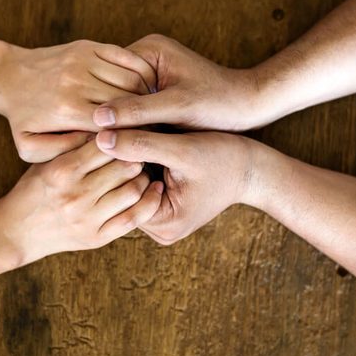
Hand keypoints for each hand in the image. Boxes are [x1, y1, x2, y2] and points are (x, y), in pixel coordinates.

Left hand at [0, 40, 156, 161]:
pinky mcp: (89, 46)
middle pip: (130, 102)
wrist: (8, 76)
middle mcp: (76, 82)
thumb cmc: (23, 118)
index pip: (115, 127)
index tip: (144, 147)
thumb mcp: (31, 148)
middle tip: (156, 129)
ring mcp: (83, 60)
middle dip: (146, 118)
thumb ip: (64, 154)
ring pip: (133, 79)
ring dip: (148, 95)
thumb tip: (98, 147)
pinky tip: (146, 89)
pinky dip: (144, 73)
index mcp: (67, 110)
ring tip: (152, 111)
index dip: (134, 138)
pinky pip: (129, 58)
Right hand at [0, 137, 163, 264]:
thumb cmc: (34, 188)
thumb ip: (74, 143)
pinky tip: (155, 190)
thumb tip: (110, 123)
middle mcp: (75, 194)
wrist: (17, 231)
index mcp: (62, 170)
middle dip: (137, 154)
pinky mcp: (96, 237)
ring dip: (145, 177)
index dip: (122, 135)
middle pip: (124, 166)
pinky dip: (150, 202)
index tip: (129, 130)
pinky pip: (134, 219)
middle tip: (142, 148)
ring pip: (133, 190)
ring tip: (144, 169)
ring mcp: (87, 218)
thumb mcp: (46, 159)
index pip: (106, 144)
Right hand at [92, 34, 261, 131]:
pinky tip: (123, 146)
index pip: (106, 75)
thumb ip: (138, 112)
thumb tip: (97, 119)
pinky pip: (133, 109)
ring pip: (120, 101)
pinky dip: (130, 125)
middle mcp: (145, 57)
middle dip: (106, 114)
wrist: (249, 107)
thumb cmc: (220, 104)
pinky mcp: (156, 92)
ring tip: (105, 148)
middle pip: (110, 88)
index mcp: (149, 49)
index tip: (88, 132)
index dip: (97, 103)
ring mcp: (150, 75)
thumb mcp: (177, 108)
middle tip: (93, 145)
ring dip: (117, 121)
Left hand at [94, 129, 261, 244]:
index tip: (108, 132)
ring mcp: (158, 218)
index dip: (111, 161)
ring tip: (121, 130)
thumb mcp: (183, 150)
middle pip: (121, 191)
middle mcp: (157, 228)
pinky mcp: (160, 204)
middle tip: (107, 128)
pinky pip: (138, 182)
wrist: (253, 168)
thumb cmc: (225, 158)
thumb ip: (143, 144)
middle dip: (116, 161)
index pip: (119, 193)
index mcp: (162, 225)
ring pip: (127, 185)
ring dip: (124, 159)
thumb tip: (101, 139)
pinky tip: (134, 138)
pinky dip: (135, 161)